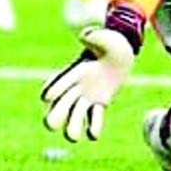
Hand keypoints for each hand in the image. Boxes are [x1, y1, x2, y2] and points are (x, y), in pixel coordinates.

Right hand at [40, 27, 134, 141]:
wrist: (121, 53)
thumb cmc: (109, 43)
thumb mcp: (103, 37)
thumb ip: (93, 37)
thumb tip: (84, 37)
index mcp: (71, 74)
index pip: (53, 88)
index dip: (51, 93)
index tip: (49, 96)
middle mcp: (74, 89)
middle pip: (56, 110)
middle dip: (54, 118)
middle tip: (55, 123)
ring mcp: (86, 98)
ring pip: (72, 120)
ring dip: (72, 128)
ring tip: (74, 134)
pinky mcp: (99, 104)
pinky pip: (93, 120)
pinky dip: (92, 127)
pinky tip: (93, 133)